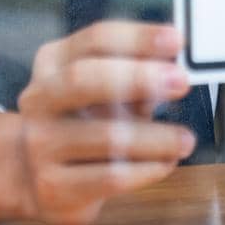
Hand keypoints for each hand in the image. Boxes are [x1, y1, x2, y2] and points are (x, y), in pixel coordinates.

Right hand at [11, 20, 197, 224]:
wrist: (39, 179)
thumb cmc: (86, 124)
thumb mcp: (104, 93)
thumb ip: (133, 80)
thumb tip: (175, 71)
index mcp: (52, 62)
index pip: (95, 39)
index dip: (137, 38)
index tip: (176, 40)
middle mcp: (39, 99)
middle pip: (83, 78)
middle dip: (137, 77)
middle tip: (180, 82)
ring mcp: (40, 144)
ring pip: (106, 136)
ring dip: (156, 137)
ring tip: (185, 140)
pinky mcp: (53, 187)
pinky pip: (111, 176)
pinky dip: (147, 169)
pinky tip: (165, 163)